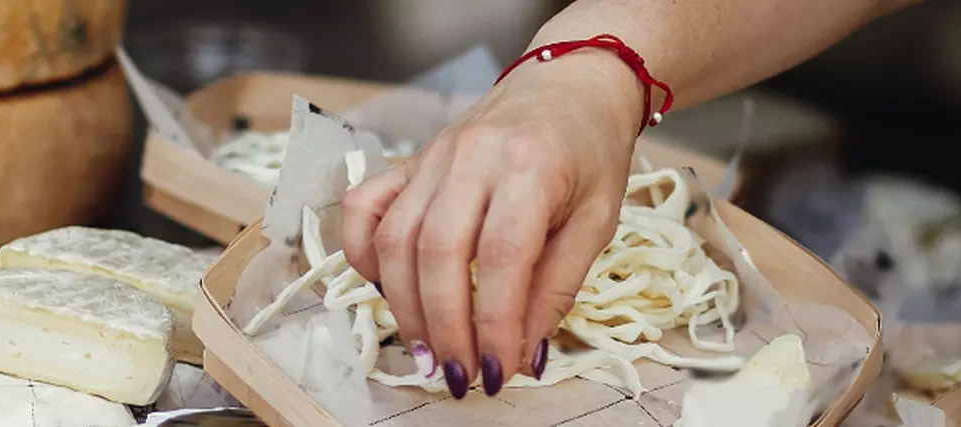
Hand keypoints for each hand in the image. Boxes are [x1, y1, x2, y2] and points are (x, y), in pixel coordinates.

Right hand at [340, 52, 646, 398]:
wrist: (567, 84)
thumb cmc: (588, 152)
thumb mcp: (597, 220)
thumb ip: (557, 287)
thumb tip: (521, 354)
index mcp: (530, 167)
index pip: (502, 257)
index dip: (494, 324)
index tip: (498, 370)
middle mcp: (471, 158)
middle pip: (437, 252)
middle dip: (445, 327)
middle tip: (460, 375)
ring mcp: (431, 158)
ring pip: (394, 240)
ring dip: (405, 307)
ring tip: (429, 351)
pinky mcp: (407, 163)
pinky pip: (364, 210)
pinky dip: (363, 256)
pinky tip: (389, 291)